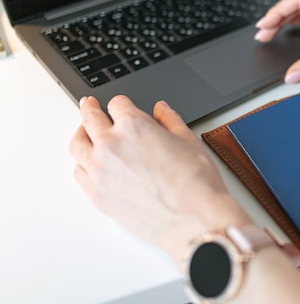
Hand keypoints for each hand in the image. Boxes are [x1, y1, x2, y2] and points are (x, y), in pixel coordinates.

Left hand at [69, 95, 250, 265]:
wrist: (194, 220)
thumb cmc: (196, 184)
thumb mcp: (189, 140)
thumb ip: (170, 120)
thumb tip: (161, 109)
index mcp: (134, 126)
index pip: (117, 105)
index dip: (122, 103)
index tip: (122, 105)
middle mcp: (111, 145)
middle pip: (90, 119)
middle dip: (91, 109)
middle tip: (90, 104)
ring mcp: (100, 171)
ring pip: (77, 144)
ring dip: (81, 133)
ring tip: (84, 131)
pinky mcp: (97, 195)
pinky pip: (79, 172)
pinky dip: (82, 162)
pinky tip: (88, 161)